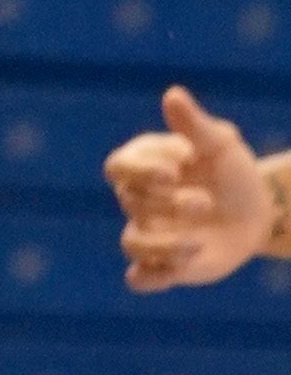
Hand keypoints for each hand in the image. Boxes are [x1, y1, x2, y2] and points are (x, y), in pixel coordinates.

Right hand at [105, 84, 280, 289]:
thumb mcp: (220, 144)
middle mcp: (140, 199)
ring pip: (131, 243)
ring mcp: (150, 233)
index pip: (119, 167)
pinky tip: (171, 274)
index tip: (174, 173)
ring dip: (158, 247)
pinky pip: (141, 277)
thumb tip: (172, 95)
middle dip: (167, 205)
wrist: (255, 210)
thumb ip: (193, 124)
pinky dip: (147, 278)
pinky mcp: (164, 266)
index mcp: (145, 164)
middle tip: (205, 203)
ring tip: (194, 247)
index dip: (140, 172)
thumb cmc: (231, 170)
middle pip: (131, 203)